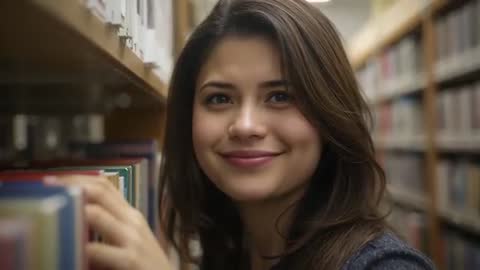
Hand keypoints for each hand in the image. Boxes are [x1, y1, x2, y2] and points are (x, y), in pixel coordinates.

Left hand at [44, 175, 171, 269]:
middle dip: (70, 186)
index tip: (54, 180)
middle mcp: (132, 221)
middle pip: (99, 191)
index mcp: (130, 214)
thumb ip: (109, 226)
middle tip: (47, 187)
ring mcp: (132, 239)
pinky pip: (97, 249)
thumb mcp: (130, 238)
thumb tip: (79, 216)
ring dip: (70, 210)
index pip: (105, 185)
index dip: (78, 178)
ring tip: (50, 210)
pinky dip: (78, 246)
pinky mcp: (129, 260)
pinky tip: (66, 246)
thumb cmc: (145, 265)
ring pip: (96, 213)